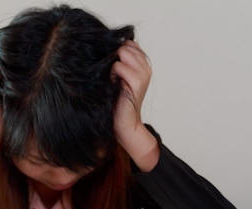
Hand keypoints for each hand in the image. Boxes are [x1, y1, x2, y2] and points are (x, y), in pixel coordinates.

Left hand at [111, 41, 159, 171]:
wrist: (122, 123)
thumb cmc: (115, 100)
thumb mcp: (117, 77)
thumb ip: (118, 60)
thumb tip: (105, 42)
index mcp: (143, 65)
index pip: (128, 42)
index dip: (116, 52)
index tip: (113, 69)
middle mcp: (146, 67)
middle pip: (125, 45)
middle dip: (114, 57)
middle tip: (112, 76)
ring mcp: (143, 73)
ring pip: (122, 52)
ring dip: (112, 65)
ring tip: (113, 80)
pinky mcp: (137, 81)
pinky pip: (118, 66)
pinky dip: (112, 74)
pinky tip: (113, 85)